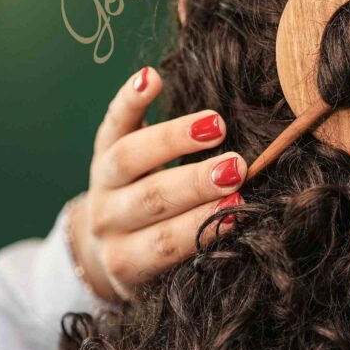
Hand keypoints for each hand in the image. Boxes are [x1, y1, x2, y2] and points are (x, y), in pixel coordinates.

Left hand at [69, 67, 247, 300]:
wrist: (104, 245)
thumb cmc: (155, 255)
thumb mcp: (169, 270)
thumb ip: (199, 244)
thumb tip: (249, 217)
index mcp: (128, 259)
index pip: (164, 242)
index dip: (201, 225)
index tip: (238, 209)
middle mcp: (108, 221)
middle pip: (150, 198)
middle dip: (195, 182)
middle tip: (236, 167)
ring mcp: (101, 183)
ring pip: (129, 157)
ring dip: (174, 139)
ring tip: (216, 125)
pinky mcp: (100, 148)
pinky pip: (113, 121)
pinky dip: (131, 99)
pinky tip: (152, 78)